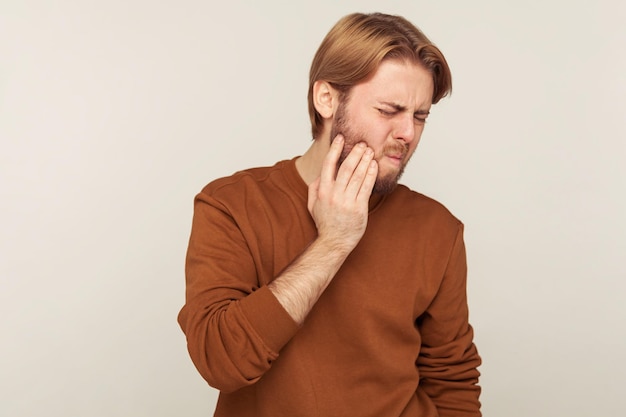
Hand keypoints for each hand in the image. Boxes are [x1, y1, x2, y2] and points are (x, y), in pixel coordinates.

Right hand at [307, 135, 377, 251]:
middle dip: (355, 153)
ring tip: (370, 151)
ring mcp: (347, 201)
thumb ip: (315, 187)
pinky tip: (374, 166)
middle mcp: (334, 195)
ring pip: (358, 176)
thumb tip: (321, 172)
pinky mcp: (359, 208)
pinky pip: (366, 187)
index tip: (341, 138)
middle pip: (346, 167)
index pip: (328, 164)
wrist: (334, 242)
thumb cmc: (325, 222)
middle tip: (362, 143)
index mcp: (322, 191)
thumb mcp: (312, 204)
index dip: (335, 149)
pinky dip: (371, 174)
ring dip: (365, 161)